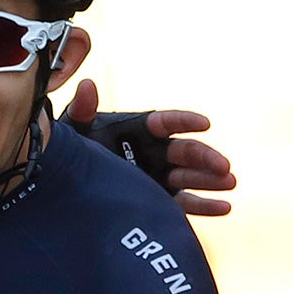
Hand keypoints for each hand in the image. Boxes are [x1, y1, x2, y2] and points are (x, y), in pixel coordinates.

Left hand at [60, 78, 236, 216]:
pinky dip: (205, 206)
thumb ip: (82, 111)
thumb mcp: (73, 132)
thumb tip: (86, 85)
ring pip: (190, 177)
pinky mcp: (159, 202)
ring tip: (230, 183)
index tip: (204, 123)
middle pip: (184, 151)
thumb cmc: (71, 153)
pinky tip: (224, 208)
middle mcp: (153, 152)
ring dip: (211, 179)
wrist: (63, 187)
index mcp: (137, 129)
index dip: (184, 121)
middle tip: (223, 166)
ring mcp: (158, 178)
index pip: (165, 122)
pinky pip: (185, 204)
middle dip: (205, 157)